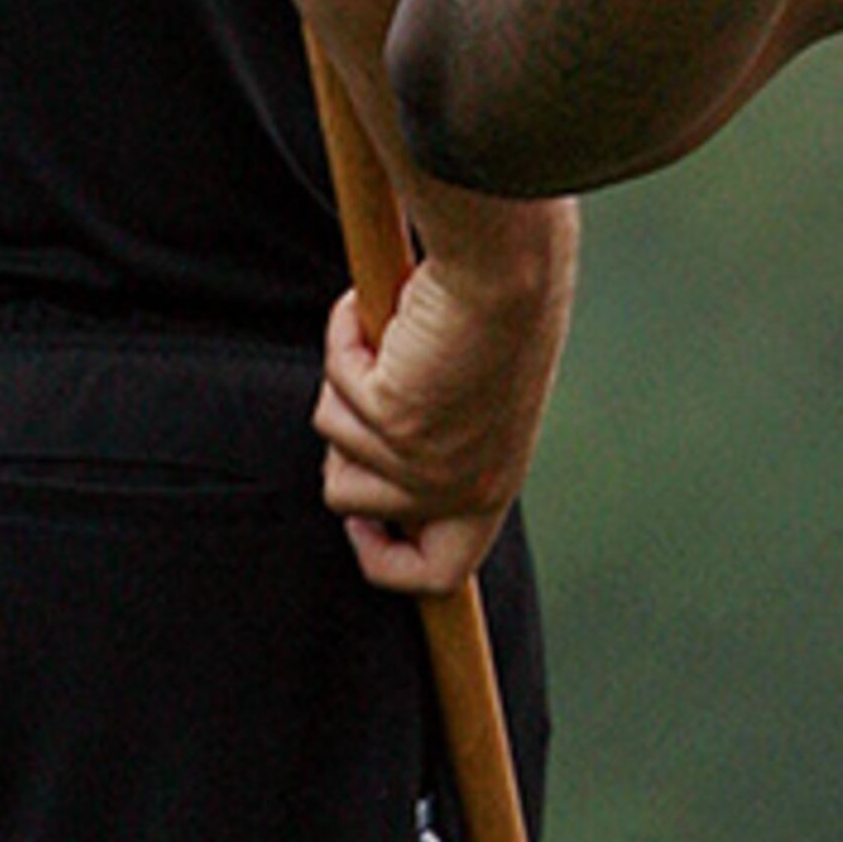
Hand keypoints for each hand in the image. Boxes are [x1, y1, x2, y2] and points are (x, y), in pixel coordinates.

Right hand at [313, 255, 567, 597]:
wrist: (509, 269)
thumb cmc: (498, 317)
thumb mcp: (476, 402)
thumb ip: (437, 442)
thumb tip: (375, 470)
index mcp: (493, 482)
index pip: (437, 572)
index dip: (384, 559)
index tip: (360, 523)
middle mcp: (462, 484)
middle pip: (349, 501)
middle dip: (344, 437)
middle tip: (374, 385)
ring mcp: (426, 457)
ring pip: (333, 433)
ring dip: (351, 378)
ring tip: (399, 337)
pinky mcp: (394, 418)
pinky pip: (335, 383)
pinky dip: (347, 339)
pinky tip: (384, 314)